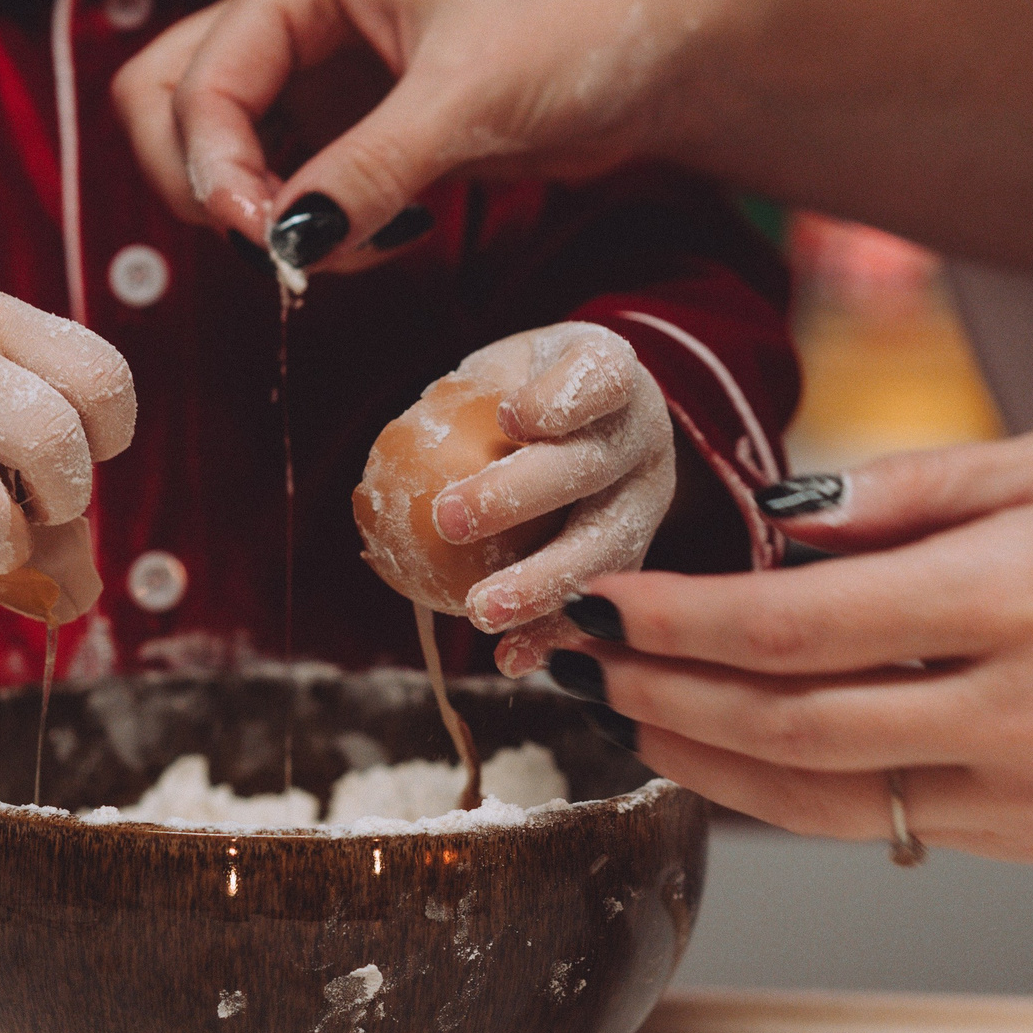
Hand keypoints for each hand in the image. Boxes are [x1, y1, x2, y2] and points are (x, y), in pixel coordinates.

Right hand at [115, 0, 710, 265]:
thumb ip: (366, 172)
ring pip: (227, 150)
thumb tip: (283, 245)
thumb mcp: (468, 99)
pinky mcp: (359, 123)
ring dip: (263, 216)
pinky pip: (291, 184)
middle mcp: (298, 10)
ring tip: (349, 247)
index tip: (269, 242)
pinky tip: (384, 237)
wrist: (676, 44)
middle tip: (277, 249)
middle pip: (171, 100)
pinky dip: (313, 224)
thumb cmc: (584, 25)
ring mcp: (323, 68)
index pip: (198, 78)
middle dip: (206, 185)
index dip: (213, 169)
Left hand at [440, 323, 672, 675]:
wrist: (583, 424)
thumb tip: (382, 479)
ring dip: (542, 584)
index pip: (597, 378)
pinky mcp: (642, 555)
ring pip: (606, 545)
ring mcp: (649, 498)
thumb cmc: (518, 393)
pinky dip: (556, 633)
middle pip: (590, 466)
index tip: (510, 418)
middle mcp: (644, 434)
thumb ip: (459, 405)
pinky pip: (602, 600)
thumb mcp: (494, 374)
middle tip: (450, 521)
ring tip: (482, 614)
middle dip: (521, 497)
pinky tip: (512, 661)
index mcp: (611, 371)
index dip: (560, 400)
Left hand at [559, 430, 1032, 889]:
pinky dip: (792, 793)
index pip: (794, 625)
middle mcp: (1019, 708)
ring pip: (820, 799)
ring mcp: (1030, 790)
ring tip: (632, 712)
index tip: (604, 599)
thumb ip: (914, 496)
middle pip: (784, 723)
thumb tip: (780, 520)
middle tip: (581, 662)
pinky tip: (735, 753)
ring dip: (706, 759)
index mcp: (1020, 594)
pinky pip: (886, 822)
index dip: (678, 621)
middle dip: (660, 692)